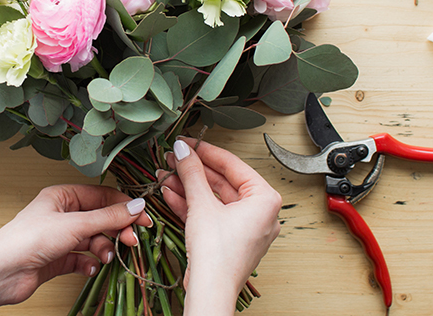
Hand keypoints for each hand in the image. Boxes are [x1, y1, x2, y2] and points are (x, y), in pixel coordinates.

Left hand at [0, 184, 153, 305]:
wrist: (3, 271)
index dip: (124, 206)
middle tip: (131, 241)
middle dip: (117, 230)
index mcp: (62, 196)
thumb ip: (109, 217)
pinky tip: (91, 267)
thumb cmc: (30, 239)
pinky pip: (82, 258)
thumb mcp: (75, 224)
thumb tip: (136, 207)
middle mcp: (61, 215)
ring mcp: (59, 238)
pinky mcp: (57, 259)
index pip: (102, 196)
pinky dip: (90, 263)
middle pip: (100, 219)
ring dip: (104, 248)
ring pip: (93, 240)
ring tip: (106, 257)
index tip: (144, 219)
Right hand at [159, 137, 281, 313]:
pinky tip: (171, 193)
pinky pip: (211, 215)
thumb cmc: (218, 255)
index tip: (189, 143)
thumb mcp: (201, 204)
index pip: (233, 165)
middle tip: (175, 158)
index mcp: (265, 200)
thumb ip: (192, 172)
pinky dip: (192, 204)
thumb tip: (184, 151)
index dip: (207, 152)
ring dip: (189, 187)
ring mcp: (244, 228)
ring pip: (214, 199)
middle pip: (222, 182)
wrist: (210, 290)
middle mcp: (260, 214)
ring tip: (167, 175)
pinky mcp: (229, 240)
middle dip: (194, 171)